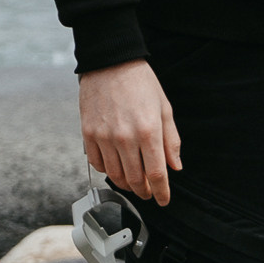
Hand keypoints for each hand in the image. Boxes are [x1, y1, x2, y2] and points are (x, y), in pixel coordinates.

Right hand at [81, 60, 182, 207]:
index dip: (162, 192)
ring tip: (133, 183)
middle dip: (145, 192)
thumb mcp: (164, 108)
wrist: (110, 62)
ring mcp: (104, 137)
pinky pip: (97, 163)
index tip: (164, 200)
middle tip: (149, 193)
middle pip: (135, 180)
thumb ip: (171, 140)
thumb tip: (174, 166)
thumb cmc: (140, 82)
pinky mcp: (88, 134)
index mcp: (149, 131)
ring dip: (126, 185)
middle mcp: (125, 138)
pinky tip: (115, 167)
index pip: (156, 174)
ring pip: (115, 176)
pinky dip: (107, 171)